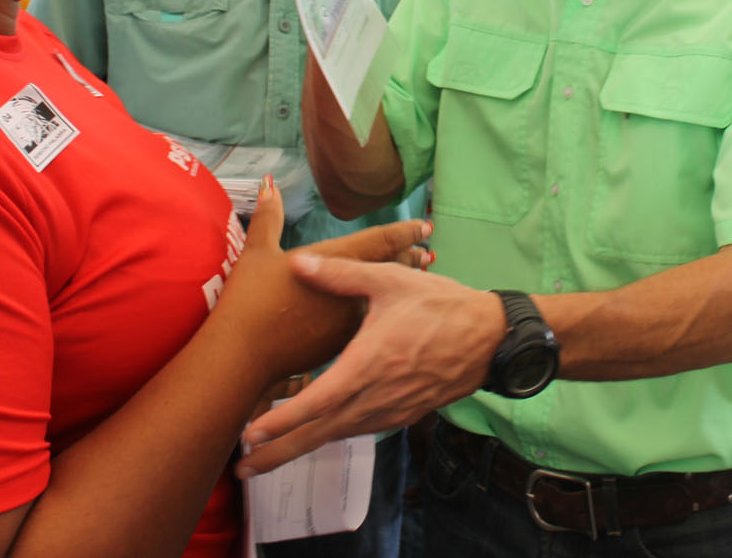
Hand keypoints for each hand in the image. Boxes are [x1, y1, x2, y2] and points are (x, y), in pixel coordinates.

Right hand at [212, 177, 430, 387]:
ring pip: (383, 299)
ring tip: (411, 283)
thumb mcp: (257, 253)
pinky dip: (381, 314)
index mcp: (336, 260)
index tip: (425, 226)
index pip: (382, 241)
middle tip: (426, 253)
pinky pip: (370, 324)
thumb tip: (268, 183)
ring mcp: (350, 321)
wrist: (244, 357)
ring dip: (398, 288)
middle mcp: (352, 290)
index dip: (405, 232)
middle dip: (408, 259)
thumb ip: (269, 216)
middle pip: (390, 270)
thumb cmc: (249, 301)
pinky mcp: (342, 346)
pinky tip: (384, 316)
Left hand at [236, 259, 504, 476]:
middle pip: (320, 432)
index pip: (319, 400)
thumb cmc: (442, 306)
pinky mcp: (402, 414)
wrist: (490, 337)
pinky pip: (359, 430)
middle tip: (241, 469)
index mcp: (371, 363)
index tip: (252, 434)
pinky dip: (331, 435)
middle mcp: (378, 395)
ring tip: (264, 460)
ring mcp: (392, 410)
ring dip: (301, 448)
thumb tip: (300, 262)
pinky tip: (314, 435)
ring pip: (338, 435)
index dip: (284, 420)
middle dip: (279, 452)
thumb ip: (342, 273)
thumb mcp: (391, 281)